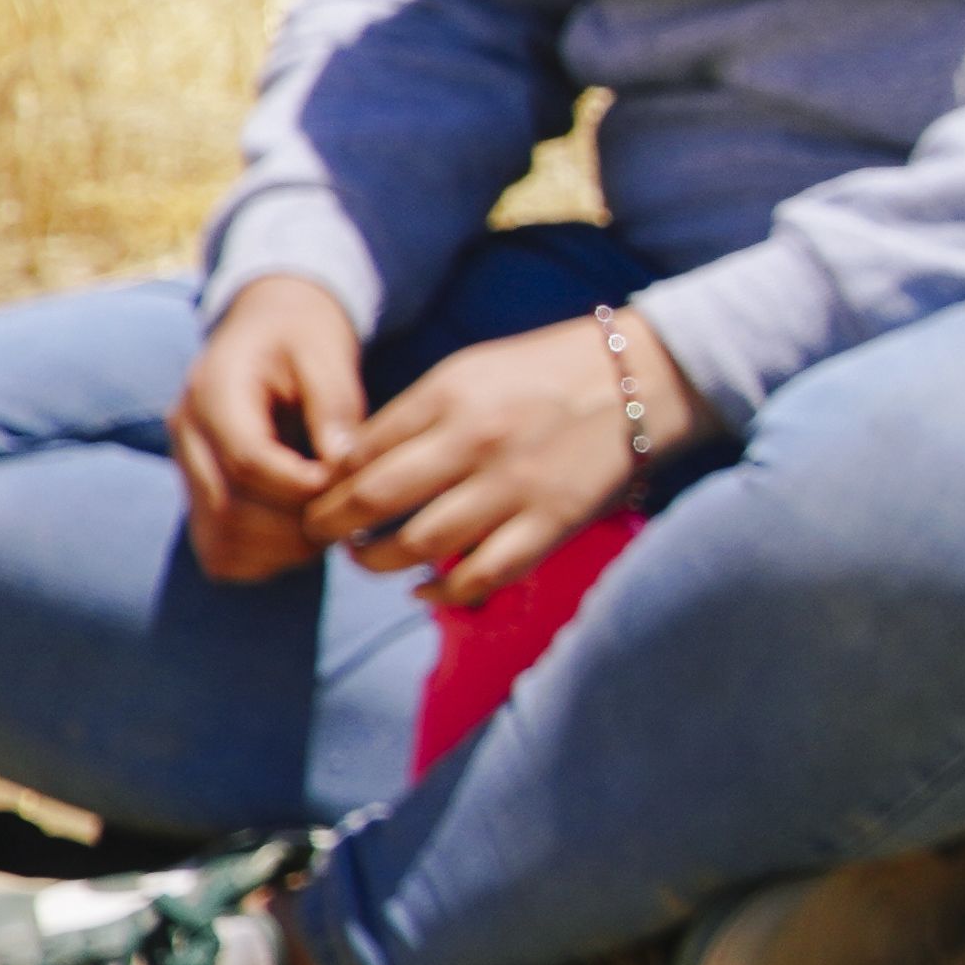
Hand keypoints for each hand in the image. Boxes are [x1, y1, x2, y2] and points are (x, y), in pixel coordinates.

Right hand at [171, 281, 372, 579]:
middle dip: (297, 527)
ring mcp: (186, 470)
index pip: (248, 461)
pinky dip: (263, 559)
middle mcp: (187, 436)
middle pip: (230, 510)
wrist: (263, 329)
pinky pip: (219, 551)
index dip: (303, 486)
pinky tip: (301, 536)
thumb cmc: (302, 338)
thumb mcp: (326, 353)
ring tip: (328, 526)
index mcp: (213, 393)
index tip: (346, 485)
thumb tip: (341, 463)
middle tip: (346, 516)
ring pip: (221, 541)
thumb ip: (334, 405)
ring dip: (283, 550)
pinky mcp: (198, 495)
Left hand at [316, 312, 660, 611]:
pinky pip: (483, 575)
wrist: (646, 376)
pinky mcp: (555, 521)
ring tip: (369, 559)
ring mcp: (517, 485)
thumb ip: (413, 415)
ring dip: (377, 562)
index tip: (318, 497)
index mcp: (450, 395)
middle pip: (373, 500)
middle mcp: (477, 440)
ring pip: (418, 545)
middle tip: (324, 534)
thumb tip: (350, 467)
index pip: (357, 452)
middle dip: (332, 526)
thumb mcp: (470, 371)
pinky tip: (425, 590)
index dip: (324, 483)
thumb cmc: (547, 373)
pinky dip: (442, 592)